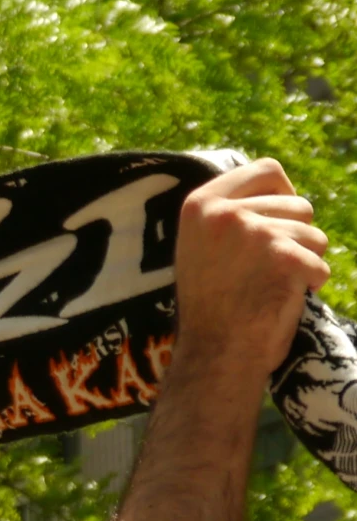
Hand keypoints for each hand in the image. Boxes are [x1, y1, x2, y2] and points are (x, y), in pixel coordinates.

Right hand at [173, 158, 329, 386]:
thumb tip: (279, 191)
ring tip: (274, 284)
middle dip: (296, 235)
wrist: (213, 352)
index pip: (266, 169)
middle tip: (269, 267)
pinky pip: (320, 262)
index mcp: (200, 204)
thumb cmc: (212, 304)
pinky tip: (284, 298)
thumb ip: (230, 213)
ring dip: (306, 260)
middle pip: (298, 203)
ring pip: (313, 233)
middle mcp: (223, 212)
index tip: (278, 221)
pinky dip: (312, 284)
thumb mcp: (202, 245)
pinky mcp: (281, 256)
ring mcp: (252, 233)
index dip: (283, 193)